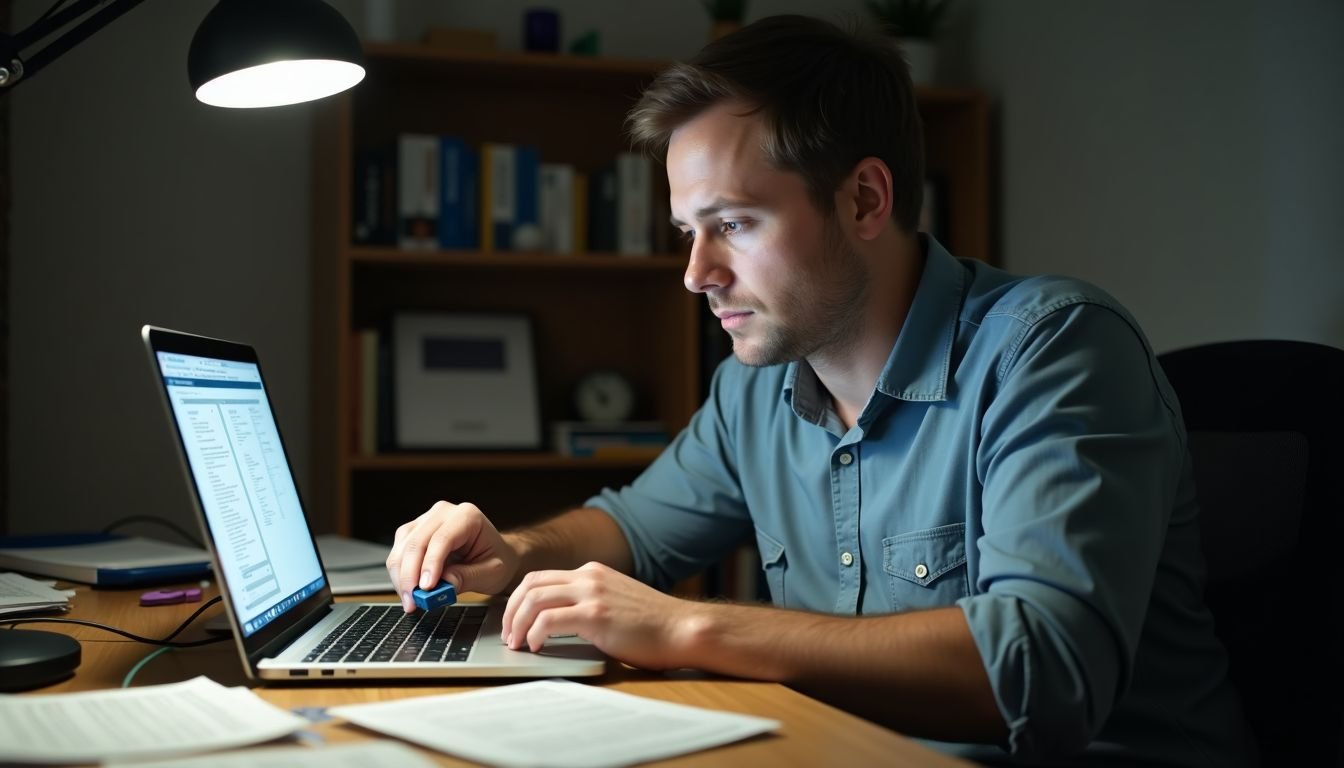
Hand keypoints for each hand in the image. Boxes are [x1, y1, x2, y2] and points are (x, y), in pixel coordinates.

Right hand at [385, 501, 519, 611]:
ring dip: (401, 576)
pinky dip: (399, 573)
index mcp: (467, 516)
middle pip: (417, 542)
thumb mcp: (491, 572)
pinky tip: (407, 589)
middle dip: (410, 575)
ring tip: (410, 600)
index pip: (442, 539)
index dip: (430, 564)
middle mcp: (444, 512)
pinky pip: (399, 550)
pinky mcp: (415, 531)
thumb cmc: (496, 559)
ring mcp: (426, 520)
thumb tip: (442, 586)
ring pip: (403, 546)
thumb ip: (466, 578)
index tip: (425, 588)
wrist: (496, 554)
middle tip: (413, 602)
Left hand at [501, 561, 697, 669]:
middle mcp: (589, 577)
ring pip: (534, 599)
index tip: (514, 622)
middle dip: (511, 610)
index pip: (541, 578)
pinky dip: (536, 633)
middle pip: (531, 584)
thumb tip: (556, 624)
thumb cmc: (654, 626)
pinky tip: (538, 646)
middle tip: (508, 635)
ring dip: (518, 623)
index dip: (519, 600)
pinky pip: (550, 620)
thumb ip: (589, 604)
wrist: (683, 629)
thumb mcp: (616, 603)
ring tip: (518, 643)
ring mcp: (593, 593)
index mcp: (593, 573)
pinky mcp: (597, 614)